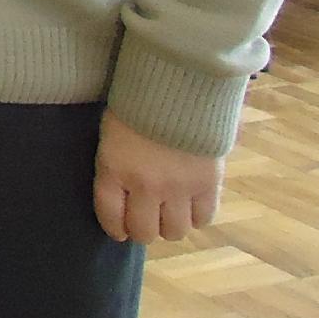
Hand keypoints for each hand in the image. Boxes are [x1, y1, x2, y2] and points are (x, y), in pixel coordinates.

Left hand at [93, 111, 222, 242]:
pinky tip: (192, 204)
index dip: (115, 228)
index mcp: (114, 169)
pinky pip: (204, 219)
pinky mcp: (208, 184)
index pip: (110, 216)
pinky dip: (197, 216)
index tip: (119, 231)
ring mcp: (178, 187)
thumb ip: (115, 166)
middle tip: (147, 220)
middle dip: (143, 230)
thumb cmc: (137, 103)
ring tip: (170, 212)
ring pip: (176, 232)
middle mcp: (145, 185)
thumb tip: (121, 196)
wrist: (178, 85)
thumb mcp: (112, 133)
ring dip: (171, 225)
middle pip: (144, 232)